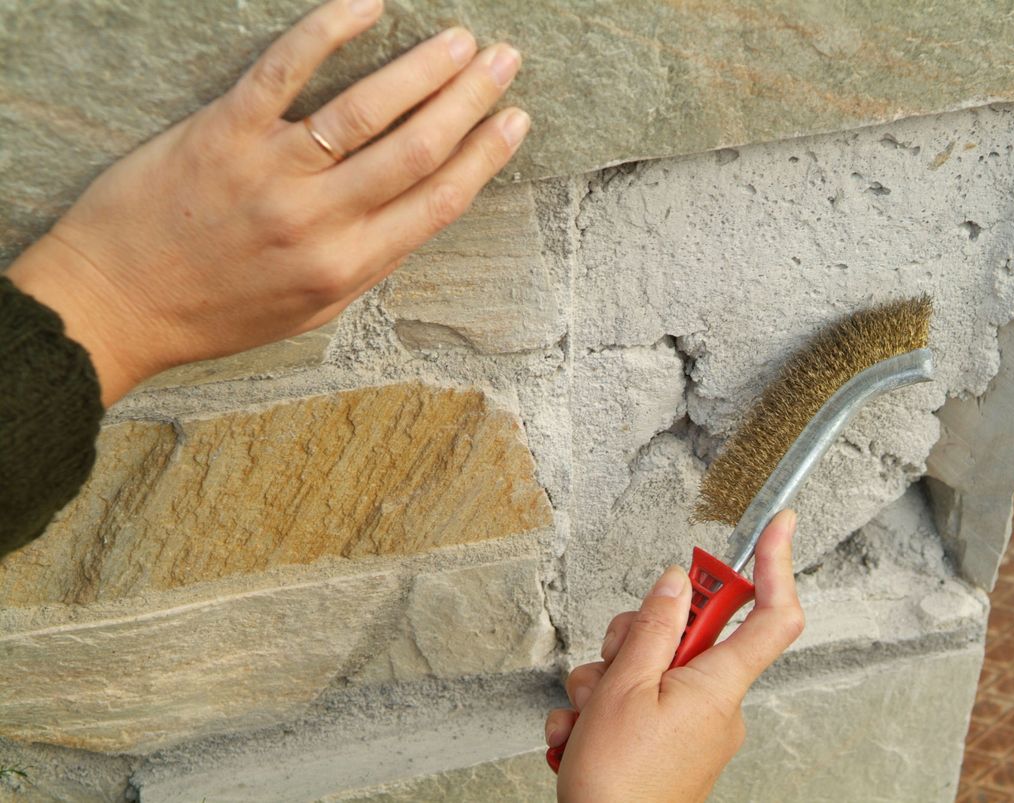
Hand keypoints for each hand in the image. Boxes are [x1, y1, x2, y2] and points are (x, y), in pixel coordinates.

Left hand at [5, 0, 527, 406]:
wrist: (116, 305)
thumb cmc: (215, 312)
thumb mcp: (309, 310)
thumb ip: (367, 262)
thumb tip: (418, 213)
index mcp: (348, 266)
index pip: (438, 201)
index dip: (486, 155)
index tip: (515, 121)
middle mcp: (319, 220)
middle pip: (418, 148)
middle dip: (471, 99)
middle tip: (504, 61)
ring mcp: (272, 171)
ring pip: (367, 109)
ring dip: (425, 68)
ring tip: (461, 39)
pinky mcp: (223, 131)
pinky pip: (285, 69)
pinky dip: (330, 30)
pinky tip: (369, 5)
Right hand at [546, 510, 804, 802]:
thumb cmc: (619, 787)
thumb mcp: (624, 689)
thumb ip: (652, 629)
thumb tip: (677, 583)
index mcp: (717, 684)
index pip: (771, 615)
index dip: (777, 565)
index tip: (778, 525)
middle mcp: (715, 703)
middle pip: (685, 635)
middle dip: (633, 638)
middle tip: (610, 665)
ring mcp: (692, 725)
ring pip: (649, 668)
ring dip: (605, 683)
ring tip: (587, 718)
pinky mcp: (670, 743)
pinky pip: (638, 704)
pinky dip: (602, 714)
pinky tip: (581, 737)